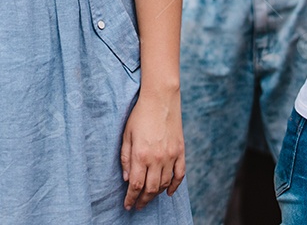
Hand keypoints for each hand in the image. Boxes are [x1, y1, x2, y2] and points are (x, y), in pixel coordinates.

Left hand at [120, 88, 184, 210]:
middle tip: (137, 206)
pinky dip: (174, 186)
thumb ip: (125, 157)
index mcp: (141, 155)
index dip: (131, 198)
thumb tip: (126, 179)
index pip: (136, 185)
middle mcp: (157, 159)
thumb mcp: (126, 134)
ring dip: (155, 194)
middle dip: (143, 200)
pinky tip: (168, 192)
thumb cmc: (140, 115)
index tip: (128, 205)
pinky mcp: (180, 152)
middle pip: (150, 189)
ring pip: (164, 184)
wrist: (161, 99)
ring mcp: (170, 156)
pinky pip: (179, 175)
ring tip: (148, 198)